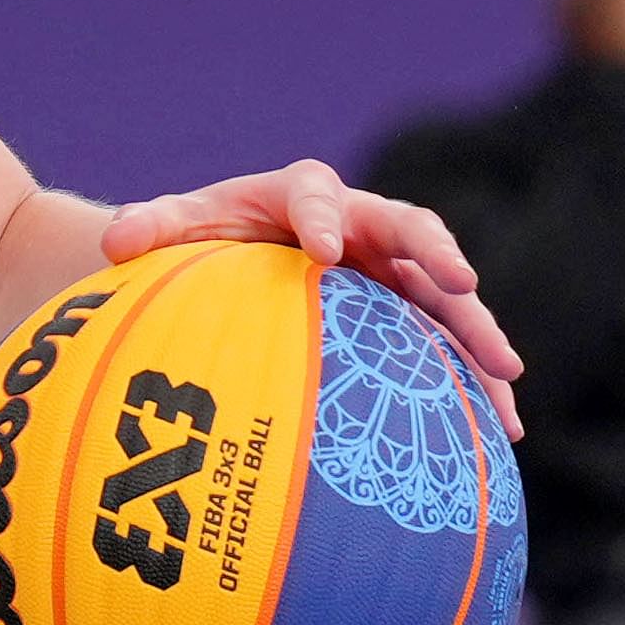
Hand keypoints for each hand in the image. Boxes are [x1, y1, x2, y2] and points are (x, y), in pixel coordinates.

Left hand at [101, 160, 524, 399]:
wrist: (234, 254)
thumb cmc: (204, 237)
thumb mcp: (175, 228)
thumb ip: (152, 226)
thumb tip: (116, 239)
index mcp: (303, 196)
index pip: (318, 197)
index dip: (326, 219)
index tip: (327, 251)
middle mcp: (362, 225)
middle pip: (411, 230)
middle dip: (439, 257)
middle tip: (463, 285)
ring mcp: (390, 271)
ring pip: (445, 296)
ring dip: (478, 331)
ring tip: (509, 375)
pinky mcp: (404, 315)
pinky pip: (444, 345)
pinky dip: (472, 381)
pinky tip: (500, 428)